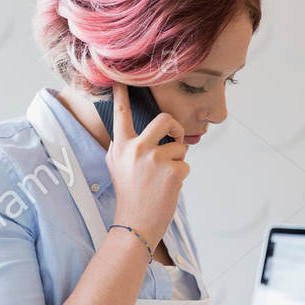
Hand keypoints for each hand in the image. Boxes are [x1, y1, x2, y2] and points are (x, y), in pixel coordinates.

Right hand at [105, 82, 188, 245]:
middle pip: (164, 119)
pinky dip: (181, 177)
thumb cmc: (130, 197)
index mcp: (120, 146)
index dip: (121, 95)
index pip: (120, 115)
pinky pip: (186, 165)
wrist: (134, 226)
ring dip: (177, 162)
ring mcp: (154, 158)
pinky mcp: (172, 170)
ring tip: (163, 180)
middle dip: (175, 128)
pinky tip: (167, 189)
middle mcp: (135, 148)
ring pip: (179, 147)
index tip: (121, 78)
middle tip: (175, 139)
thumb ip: (128, 147)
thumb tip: (151, 133)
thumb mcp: (118, 167)